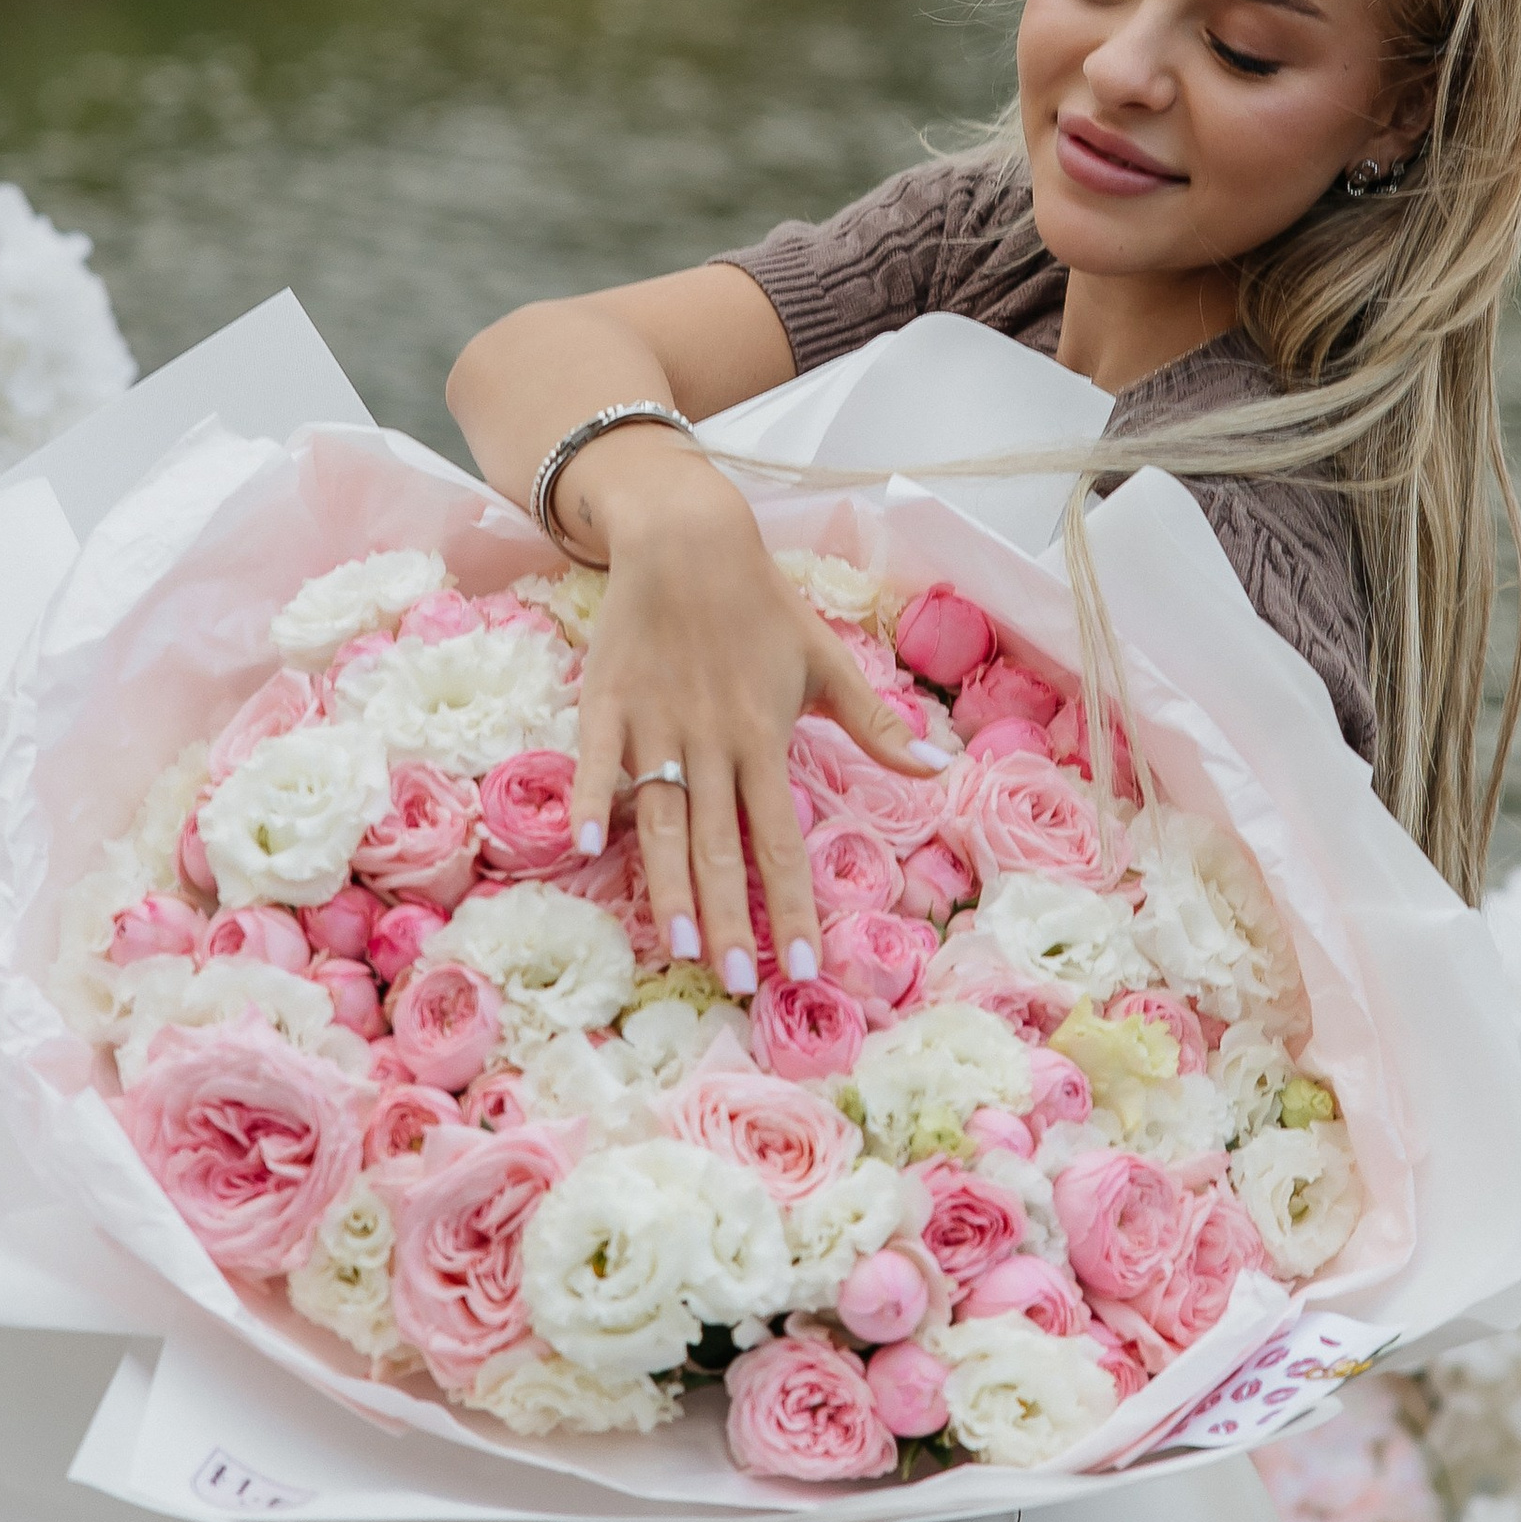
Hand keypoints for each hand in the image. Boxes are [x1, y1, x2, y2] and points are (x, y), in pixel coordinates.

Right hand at [564, 454, 939, 989]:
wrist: (688, 538)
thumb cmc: (761, 605)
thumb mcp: (825, 659)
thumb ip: (872, 722)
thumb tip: (934, 769)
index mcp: (765, 736)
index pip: (781, 839)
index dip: (792, 905)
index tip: (803, 967)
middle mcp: (712, 740)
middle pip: (719, 844)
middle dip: (730, 917)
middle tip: (735, 983)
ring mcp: (656, 723)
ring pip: (661, 817)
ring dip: (669, 883)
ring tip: (679, 944)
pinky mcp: (607, 701)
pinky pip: (595, 757)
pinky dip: (590, 796)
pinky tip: (586, 844)